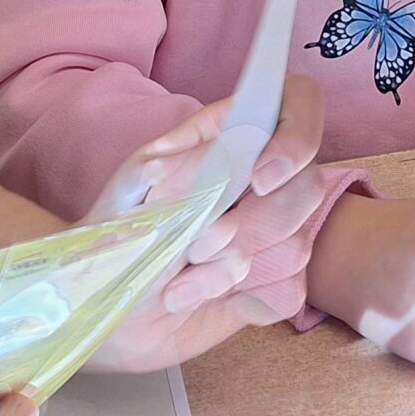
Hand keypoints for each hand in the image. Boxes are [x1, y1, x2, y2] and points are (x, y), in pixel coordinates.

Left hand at [85, 77, 332, 368]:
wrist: (108, 313)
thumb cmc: (118, 238)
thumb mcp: (138, 193)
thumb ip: (190, 167)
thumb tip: (244, 144)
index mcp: (228, 135)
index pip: (297, 102)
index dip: (295, 137)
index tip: (260, 179)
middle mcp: (261, 177)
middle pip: (306, 184)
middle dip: (254, 224)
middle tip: (197, 246)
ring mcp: (273, 231)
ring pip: (297, 242)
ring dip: (232, 269)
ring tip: (180, 279)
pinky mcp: (274, 280)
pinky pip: (290, 287)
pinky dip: (243, 299)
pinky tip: (199, 299)